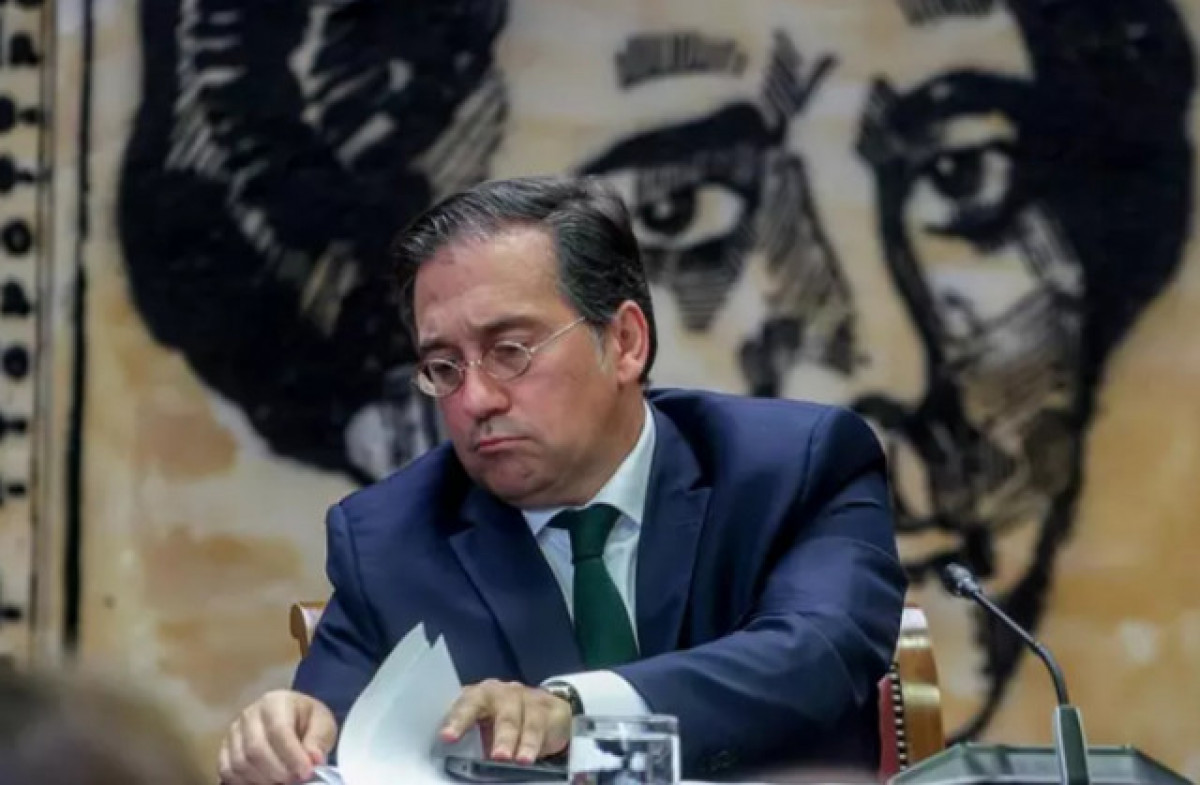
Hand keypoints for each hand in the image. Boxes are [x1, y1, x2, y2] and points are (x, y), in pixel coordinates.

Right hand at [217, 689, 337, 784]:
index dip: (292, 755)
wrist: (293, 721)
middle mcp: (249, 715)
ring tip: (283, 783)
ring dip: (263, 779)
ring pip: (240, 763)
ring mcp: (234, 732)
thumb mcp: (322, 724)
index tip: (306, 772)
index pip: (278, 730)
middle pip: (256, 749)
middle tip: (295, 781)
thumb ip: (318, 740)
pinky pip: (228, 771)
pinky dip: (246, 782)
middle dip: (277, 771)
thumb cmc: (307, 721)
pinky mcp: (225, 749)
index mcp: (274, 702)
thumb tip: (313, 759)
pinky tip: (265, 783)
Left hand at [439, 679, 572, 763]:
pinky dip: (534, 744)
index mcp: (478, 696)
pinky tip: (530, 756)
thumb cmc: (503, 721)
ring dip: (520, 741)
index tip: (447, 737)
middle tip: (496, 756)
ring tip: (519, 760)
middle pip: (500, 711)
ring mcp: (525, 698)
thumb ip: (472, 740)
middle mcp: (501, 693)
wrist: (544, 710)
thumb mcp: (485, 729)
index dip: (456, 720)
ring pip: (521, 719)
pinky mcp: (547, 708)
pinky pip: (540, 726)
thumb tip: (457, 764)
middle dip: (497, 734)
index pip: (465, 704)